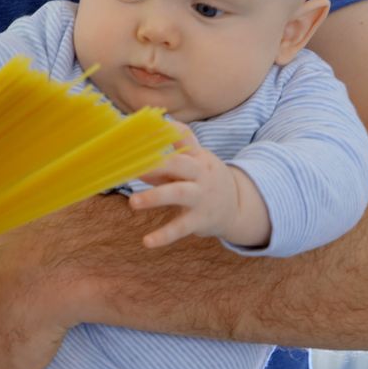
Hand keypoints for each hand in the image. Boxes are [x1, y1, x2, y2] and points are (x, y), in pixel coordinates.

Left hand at [128, 123, 250, 247]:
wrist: (237, 207)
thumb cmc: (201, 181)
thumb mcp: (189, 167)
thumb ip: (162, 164)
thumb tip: (131, 162)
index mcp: (196, 156)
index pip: (183, 136)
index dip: (166, 130)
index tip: (145, 126)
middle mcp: (200, 173)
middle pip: (178, 163)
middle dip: (155, 165)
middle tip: (130, 167)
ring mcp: (201, 196)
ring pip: (178, 193)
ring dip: (154, 197)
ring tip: (132, 202)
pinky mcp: (200, 220)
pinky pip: (180, 227)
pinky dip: (163, 235)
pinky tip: (146, 242)